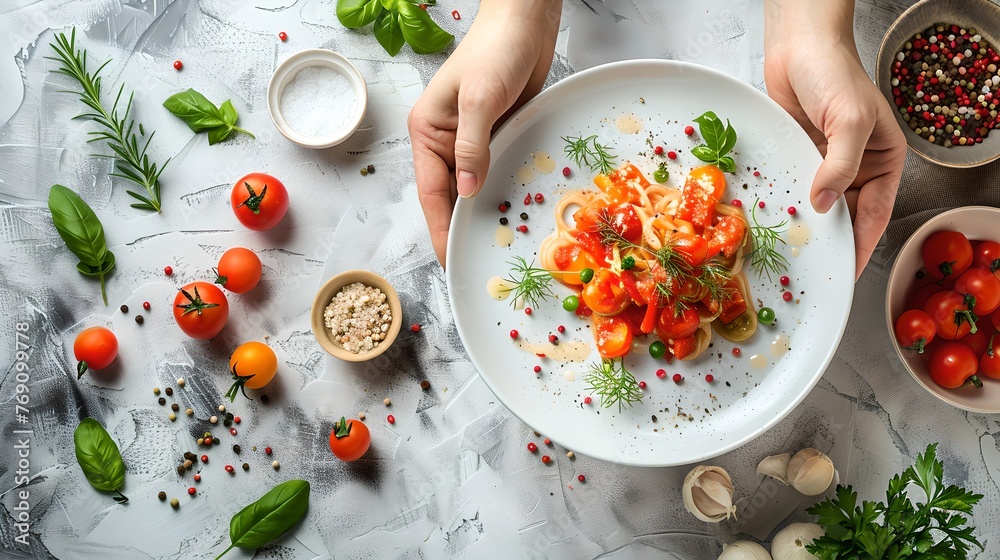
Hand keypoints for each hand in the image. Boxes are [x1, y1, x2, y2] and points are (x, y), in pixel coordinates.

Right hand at [407, 0, 561, 266]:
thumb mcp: (480, 99)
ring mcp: (472, 141)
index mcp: (428, 133)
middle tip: (476, 263)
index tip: (448, 259)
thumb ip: (472, 146)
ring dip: (484, 212)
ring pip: (474, 188)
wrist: (525, 22)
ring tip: (494, 248)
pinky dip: (503, 191)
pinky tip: (515, 212)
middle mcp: (446, 141)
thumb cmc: (495, 51)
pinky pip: (497, 172)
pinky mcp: (497, 137)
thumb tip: (465, 191)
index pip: (432, 192)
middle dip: (460, 229)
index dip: (439, 229)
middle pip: (450, 197)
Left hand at [764, 0, 906, 279]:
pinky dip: (784, 205)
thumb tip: (826, 205)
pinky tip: (772, 223)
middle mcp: (855, 166)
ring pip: (816, 206)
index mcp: (883, 161)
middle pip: (844, 215)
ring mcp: (823, 163)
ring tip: (790, 254)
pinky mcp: (796, 157)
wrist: (798, 45)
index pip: (875, 214)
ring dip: (804, 226)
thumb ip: (840, 165)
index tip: (847, 272)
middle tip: (811, 270)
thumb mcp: (850, 120)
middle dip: (829, 240)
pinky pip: (792, 188)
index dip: (861, 245)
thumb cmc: (834, 73)